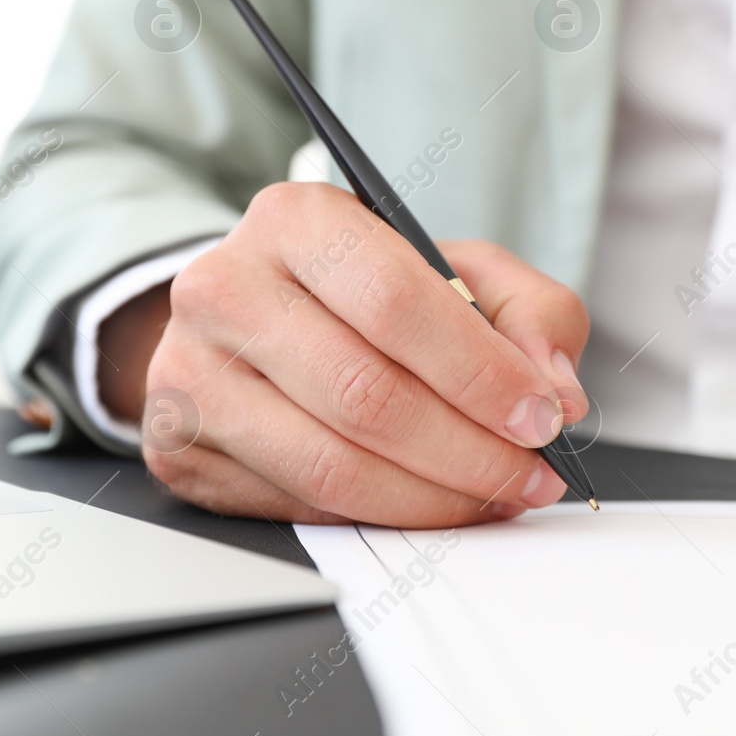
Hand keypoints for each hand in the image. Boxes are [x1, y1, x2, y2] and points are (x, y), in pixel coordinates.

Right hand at [131, 182, 589, 525]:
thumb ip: (528, 311)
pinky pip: (299, 505)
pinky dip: (379, 516)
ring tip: (493, 495)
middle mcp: (224, 287)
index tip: (541, 415)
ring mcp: (190, 371)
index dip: (479, 371)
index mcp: (294, 220)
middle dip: (469, 450)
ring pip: (331, 464)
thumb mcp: (454, 268)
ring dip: (434, 497)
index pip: (395, 301)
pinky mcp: (180, 446)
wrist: (251, 315)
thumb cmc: (359, 291)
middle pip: (365, 394)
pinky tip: (426, 502)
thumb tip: (554, 388)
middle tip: (529, 472)